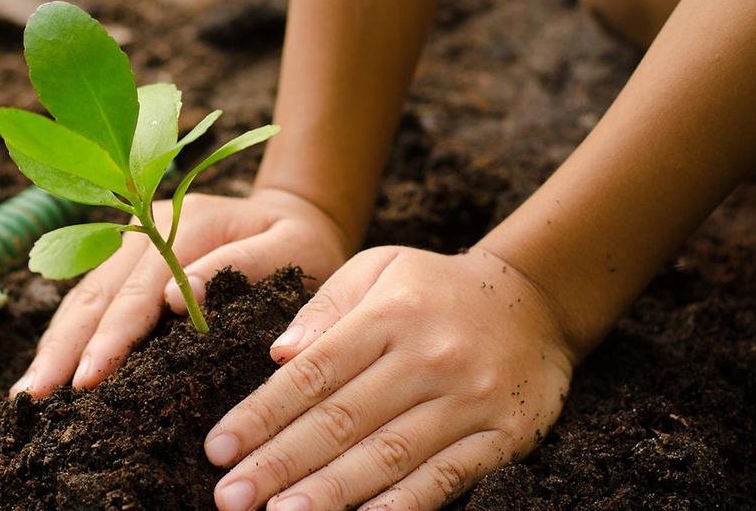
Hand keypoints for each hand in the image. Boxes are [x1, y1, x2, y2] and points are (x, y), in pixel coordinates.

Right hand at [9, 188, 352, 397]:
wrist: (296, 214)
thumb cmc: (302, 242)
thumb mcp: (292, 248)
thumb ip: (241, 266)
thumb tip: (177, 299)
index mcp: (186, 223)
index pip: (139, 290)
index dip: (112, 336)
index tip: (89, 377)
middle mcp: (146, 226)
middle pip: (96, 292)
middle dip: (64, 348)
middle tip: (36, 396)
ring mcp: (131, 240)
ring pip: (82, 295)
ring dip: (54, 344)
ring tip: (28, 392)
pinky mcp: (126, 259)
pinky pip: (89, 298)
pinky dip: (66, 333)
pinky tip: (48, 367)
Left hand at [205, 246, 578, 509]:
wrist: (537, 301)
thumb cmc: (434, 289)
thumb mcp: (379, 268)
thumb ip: (325, 307)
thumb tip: (278, 354)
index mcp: (389, 315)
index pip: (313, 373)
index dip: (261, 414)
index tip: (218, 448)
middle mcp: (427, 359)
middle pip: (342, 420)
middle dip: (279, 463)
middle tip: (230, 497)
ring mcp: (468, 400)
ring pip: (388, 455)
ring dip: (329, 492)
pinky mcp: (503, 436)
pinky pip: (446, 477)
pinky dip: (403, 505)